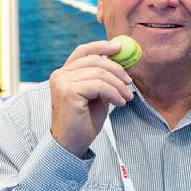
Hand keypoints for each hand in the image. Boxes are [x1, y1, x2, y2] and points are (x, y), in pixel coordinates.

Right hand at [49, 39, 133, 156]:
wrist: (73, 143)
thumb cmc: (85, 121)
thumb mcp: (96, 94)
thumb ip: (102, 78)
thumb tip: (118, 61)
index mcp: (65, 73)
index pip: (83, 51)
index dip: (101, 46)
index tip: (119, 48)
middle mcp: (60, 75)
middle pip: (95, 61)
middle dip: (117, 70)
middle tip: (129, 83)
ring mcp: (62, 82)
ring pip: (100, 73)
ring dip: (118, 85)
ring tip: (126, 98)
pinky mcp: (68, 92)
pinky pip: (99, 86)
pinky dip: (114, 93)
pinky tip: (119, 103)